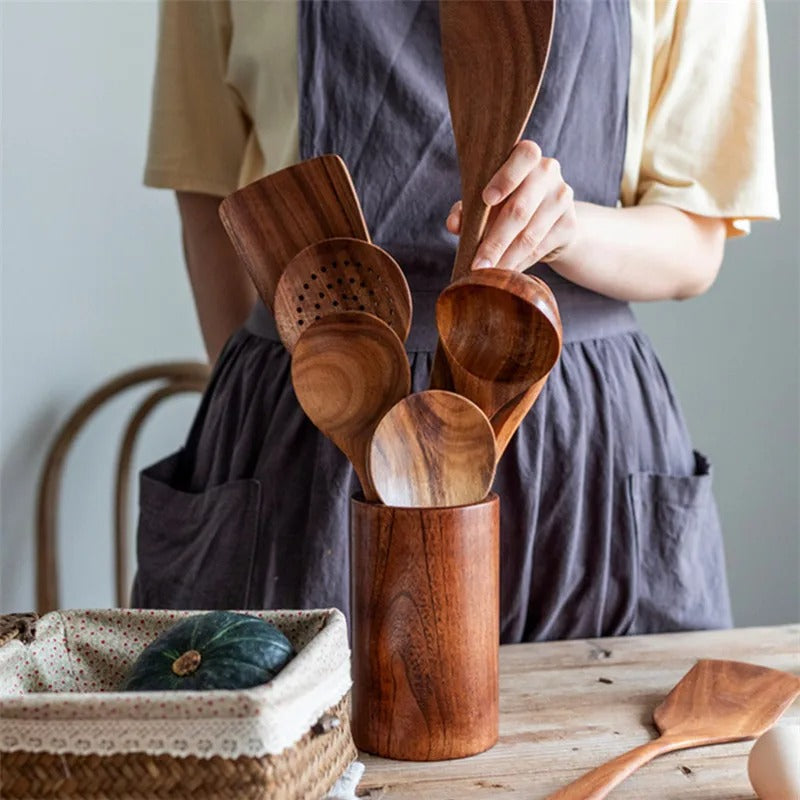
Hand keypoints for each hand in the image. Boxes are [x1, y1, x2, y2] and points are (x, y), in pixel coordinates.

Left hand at [446, 140, 577, 271]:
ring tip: (487, 274)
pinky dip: (519, 263)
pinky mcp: (569, 224)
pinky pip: (540, 248)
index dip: (506, 178)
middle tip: (477, 265)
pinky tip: (505, 273)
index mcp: (526, 156)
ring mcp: (562, 197)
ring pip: (530, 234)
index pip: (524, 155)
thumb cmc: (506, 202)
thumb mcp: (485, 201)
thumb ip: (466, 209)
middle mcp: (548, 171)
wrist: (547, 217)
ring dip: (506, 259)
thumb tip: (454, 224)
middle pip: (520, 209)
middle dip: (495, 242)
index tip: (486, 199)